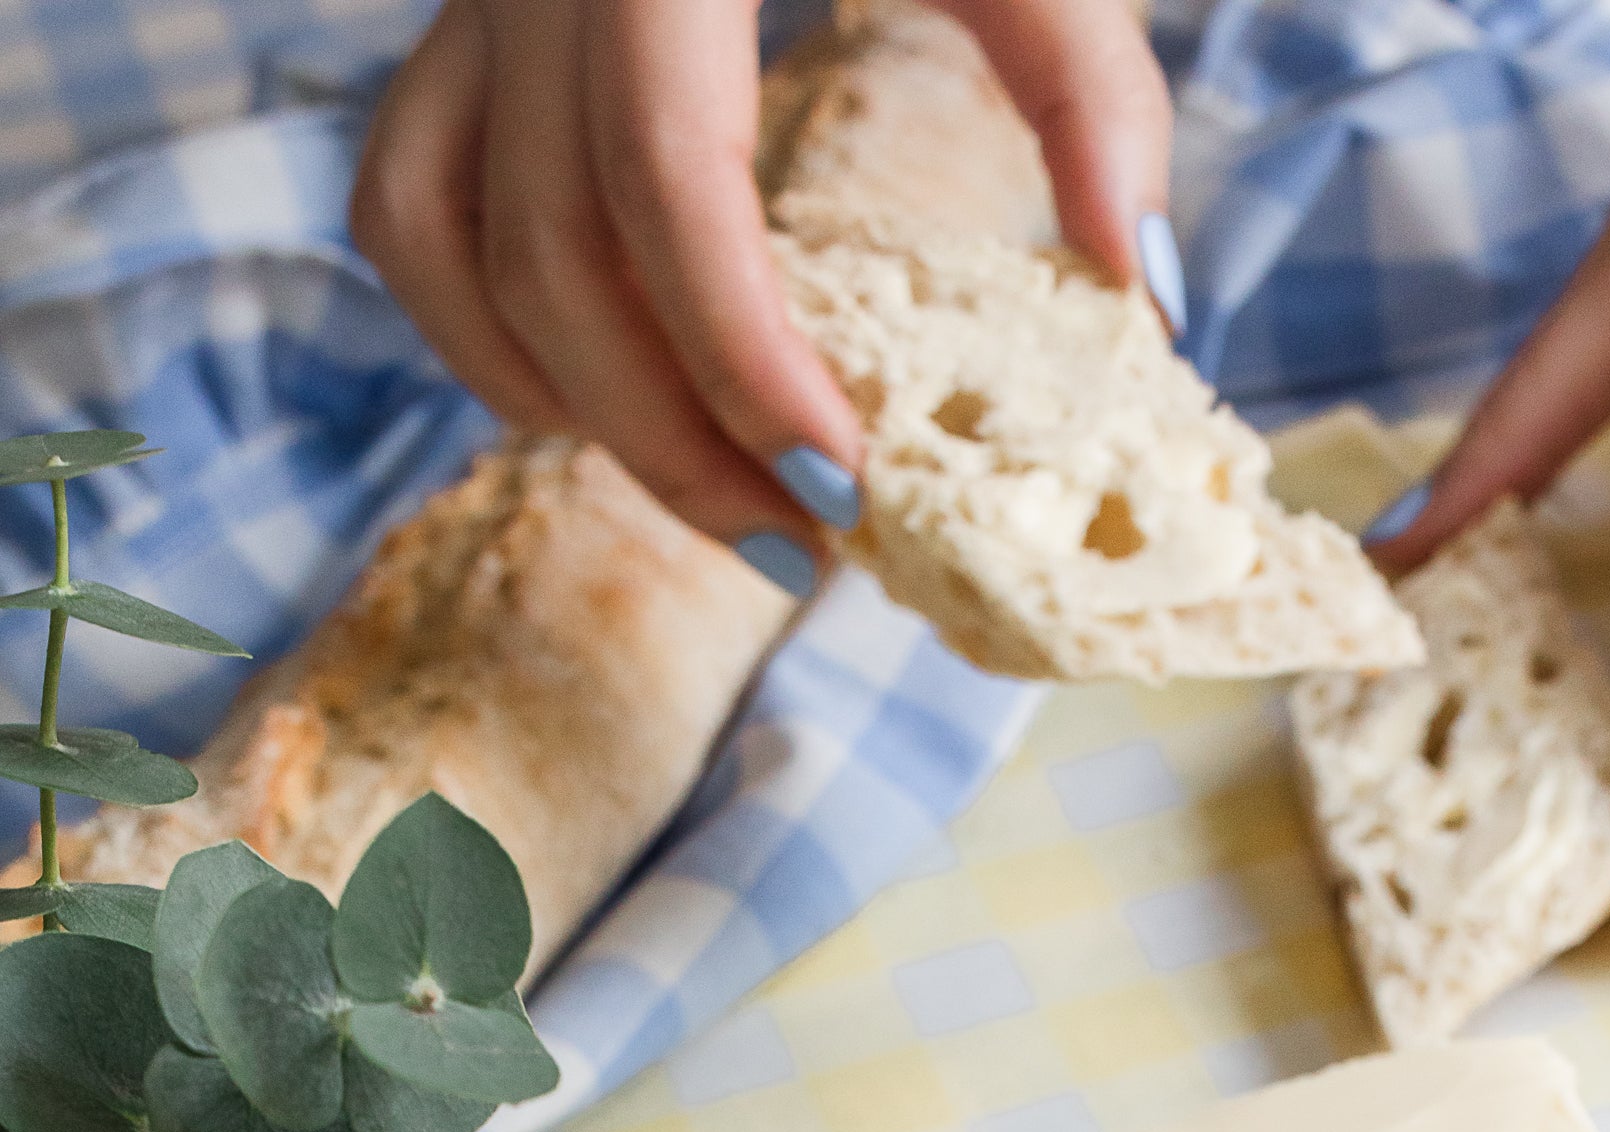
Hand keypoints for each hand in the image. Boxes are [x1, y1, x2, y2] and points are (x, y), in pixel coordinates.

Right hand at [351, 0, 1174, 579]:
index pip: (665, 178)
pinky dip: (484, 336)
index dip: (741, 359)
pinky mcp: (459, 27)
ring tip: (721, 501)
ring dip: (579, 412)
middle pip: (556, 252)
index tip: (843, 493)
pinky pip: (410, 209)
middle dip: (676, 435)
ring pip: (459, 251)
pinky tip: (597, 406)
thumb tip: (1149, 300)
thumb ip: (1086, 83)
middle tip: (807, 551)